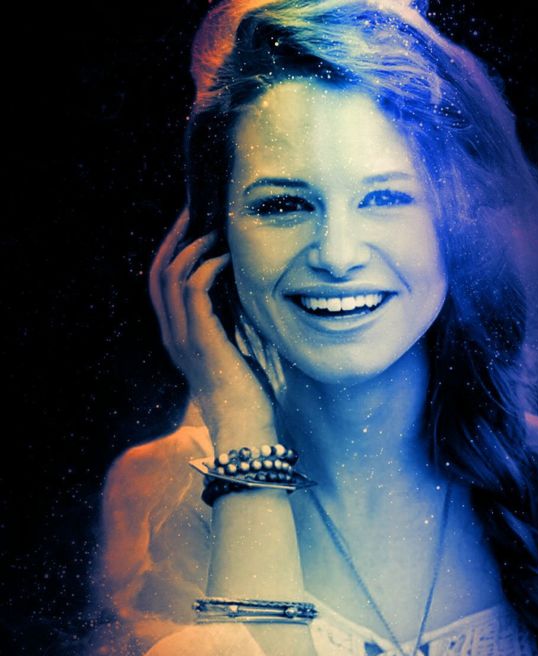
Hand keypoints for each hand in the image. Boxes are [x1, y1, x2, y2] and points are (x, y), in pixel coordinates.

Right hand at [149, 208, 279, 441]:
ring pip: (172, 276)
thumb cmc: (245, 395)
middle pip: (158, 274)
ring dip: (193, 247)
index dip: (170, 252)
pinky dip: (209, 267)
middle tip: (194, 213)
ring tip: (214, 232)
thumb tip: (239, 295)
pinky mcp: (202, 339)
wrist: (245, 427)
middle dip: (175, 238)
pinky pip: (195, 289)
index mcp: (176, 338)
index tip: (189, 229)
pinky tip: (227, 259)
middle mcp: (172, 335)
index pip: (160, 286)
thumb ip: (226, 326)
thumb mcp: (231, 351)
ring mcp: (183, 338)